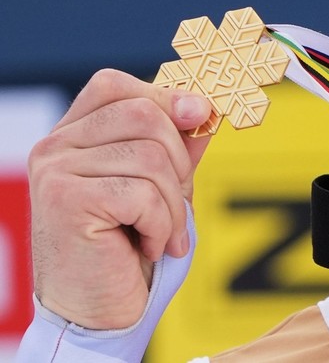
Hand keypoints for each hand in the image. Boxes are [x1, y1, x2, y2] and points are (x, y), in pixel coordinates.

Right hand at [27, 69, 211, 328]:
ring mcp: (55, 171)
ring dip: (172, 203)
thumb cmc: (126, 250)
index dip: (164, 96)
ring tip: (161, 234)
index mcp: (73, 135)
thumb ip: (176, 147)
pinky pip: (141, 193)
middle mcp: (55, 146)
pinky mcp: (66, 200)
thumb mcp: (160, 188)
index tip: (198, 116)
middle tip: (176, 204)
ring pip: (149, 156)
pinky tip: (146, 247)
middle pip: (144, 115)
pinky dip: (160, 225)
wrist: (96, 314)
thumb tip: (203, 107)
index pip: (115, 85)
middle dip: (179, 162)